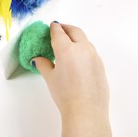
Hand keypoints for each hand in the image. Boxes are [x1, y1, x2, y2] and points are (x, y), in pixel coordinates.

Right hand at [32, 22, 111, 136]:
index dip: (54, 27)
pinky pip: (90, 51)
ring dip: (76, 37)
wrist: (86, 111)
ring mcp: (94, 56)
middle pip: (75, 31)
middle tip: (60, 28)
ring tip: (68, 42)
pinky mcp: (100, 65)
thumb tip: (37, 59)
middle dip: (66, 28)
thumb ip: (43, 64)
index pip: (59, 32)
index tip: (52, 25)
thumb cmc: (65, 94)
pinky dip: (82, 47)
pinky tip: (77, 57)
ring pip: (84, 40)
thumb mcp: (50, 78)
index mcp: (67, 49)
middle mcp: (83, 49)